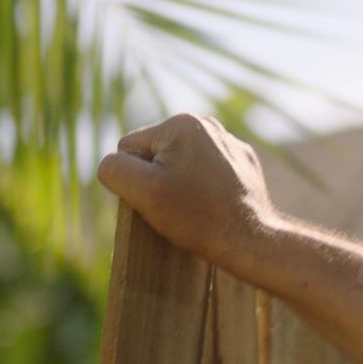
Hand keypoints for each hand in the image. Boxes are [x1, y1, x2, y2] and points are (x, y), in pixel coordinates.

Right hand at [97, 114, 276, 265]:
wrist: (251, 241)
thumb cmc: (197, 217)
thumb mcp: (143, 192)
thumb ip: (114, 169)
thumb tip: (111, 162)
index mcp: (182, 122)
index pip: (130, 148)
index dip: (135, 179)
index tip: (159, 199)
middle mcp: (209, 124)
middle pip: (156, 154)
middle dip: (159, 179)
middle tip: (177, 207)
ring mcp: (230, 143)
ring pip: (182, 164)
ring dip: (180, 184)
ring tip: (195, 209)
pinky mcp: (244, 164)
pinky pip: (208, 172)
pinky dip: (206, 188)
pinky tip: (215, 206)